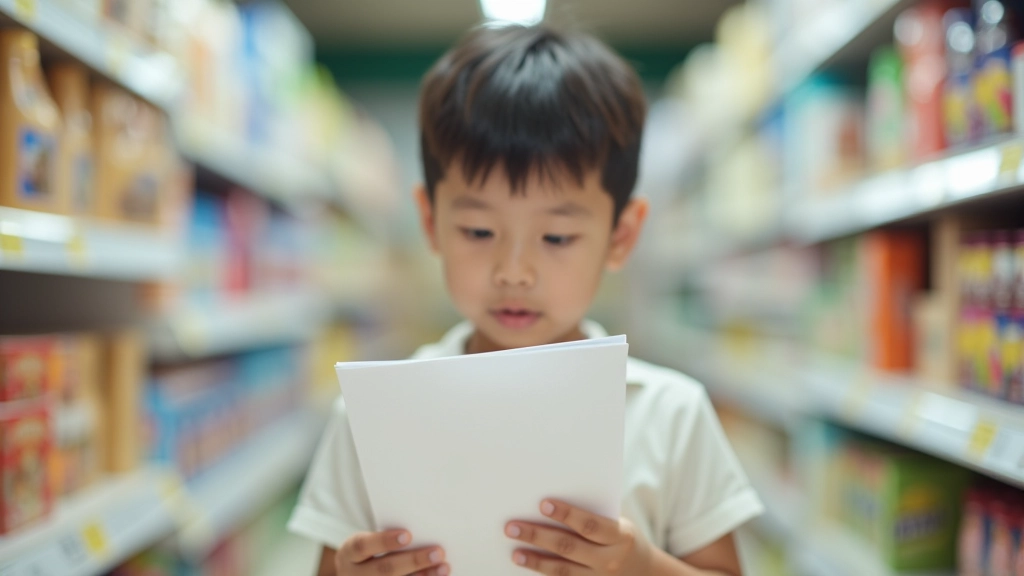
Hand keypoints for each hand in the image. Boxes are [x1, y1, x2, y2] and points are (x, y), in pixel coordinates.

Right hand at [335, 529, 448, 575]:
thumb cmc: (369, 552)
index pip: (363, 546)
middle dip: (413, 561)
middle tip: (438, 552)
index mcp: (349, 553)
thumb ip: (388, 538)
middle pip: (384, 569)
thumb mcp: (368, 541)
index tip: (408, 535)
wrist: (353, 575)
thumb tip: (424, 531)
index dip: (385, 541)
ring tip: (444, 567)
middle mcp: (353, 574)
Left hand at [505, 499, 651, 574]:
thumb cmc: (623, 538)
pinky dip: (544, 573)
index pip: (590, 524)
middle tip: (512, 527)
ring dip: (535, 560)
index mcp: (620, 536)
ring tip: (515, 552)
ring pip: (562, 570)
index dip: (567, 514)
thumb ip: (593, 516)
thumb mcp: (619, 524)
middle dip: (538, 535)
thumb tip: (552, 504)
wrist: (645, 572)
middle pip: (569, 547)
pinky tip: (528, 565)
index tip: (543, 504)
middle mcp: (610, 560)